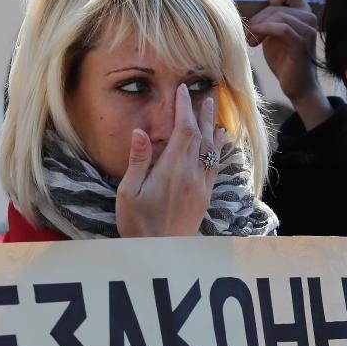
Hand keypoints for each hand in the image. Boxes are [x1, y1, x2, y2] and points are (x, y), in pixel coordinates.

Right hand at [116, 85, 223, 237]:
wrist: (159, 254)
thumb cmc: (138, 224)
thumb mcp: (128, 192)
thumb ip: (138, 160)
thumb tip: (140, 132)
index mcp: (172, 170)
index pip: (184, 130)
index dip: (185, 108)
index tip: (183, 91)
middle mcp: (192, 176)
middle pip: (202, 137)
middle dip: (203, 115)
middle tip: (207, 96)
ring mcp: (201, 187)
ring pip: (212, 152)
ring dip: (212, 130)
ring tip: (215, 115)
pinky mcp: (205, 198)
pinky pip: (215, 167)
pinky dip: (217, 151)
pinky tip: (218, 145)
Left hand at [246, 0, 330, 129]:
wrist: (297, 86)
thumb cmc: (284, 60)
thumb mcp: (274, 33)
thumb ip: (270, 18)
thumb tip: (249, 5)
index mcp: (303, 11)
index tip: (259, 18)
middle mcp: (309, 17)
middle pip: (276, 4)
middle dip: (258, 18)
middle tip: (249, 35)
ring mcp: (308, 30)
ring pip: (278, 15)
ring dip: (259, 26)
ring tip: (252, 40)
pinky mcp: (302, 44)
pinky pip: (282, 28)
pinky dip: (265, 30)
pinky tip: (255, 39)